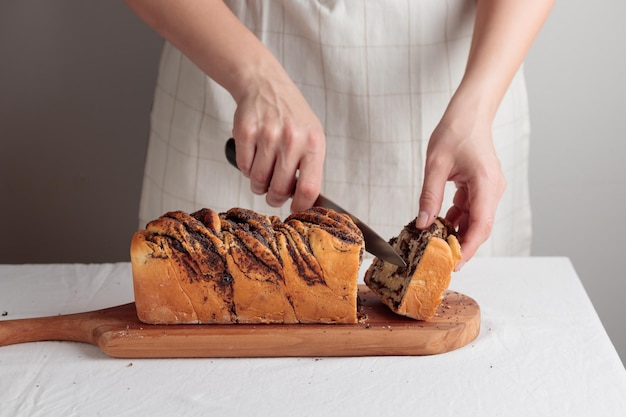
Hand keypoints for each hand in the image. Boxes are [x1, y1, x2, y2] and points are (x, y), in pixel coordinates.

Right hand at [231, 70, 325, 212]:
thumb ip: (310, 167)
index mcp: (313, 143)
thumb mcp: (311, 136)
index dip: (300, 206)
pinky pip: (243, 167)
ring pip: (258, 181)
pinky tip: (253, 157)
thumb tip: (304, 201)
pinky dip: (246, 168)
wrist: (265, 84)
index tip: (294, 209)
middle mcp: (292, 139)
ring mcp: (268, 135)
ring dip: (258, 184)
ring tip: (263, 173)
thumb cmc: (291, 116)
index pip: (309, 188)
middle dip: (274, 198)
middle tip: (273, 194)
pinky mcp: (245, 132)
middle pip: (279, 189)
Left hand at [416, 104, 505, 269]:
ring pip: (475, 220)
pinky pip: (471, 209)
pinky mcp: (482, 187)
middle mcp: (493, 189)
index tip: (454, 263)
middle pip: (480, 227)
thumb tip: (421, 223)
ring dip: (457, 232)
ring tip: (436, 244)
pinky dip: (456, 218)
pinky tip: (439, 223)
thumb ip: (429, 196)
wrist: (469, 113)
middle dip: (462, 245)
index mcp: (486, 183)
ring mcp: (489, 189)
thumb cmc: (455, 132)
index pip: (481, 225)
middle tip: (441, 261)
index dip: (468, 247)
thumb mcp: (435, 165)